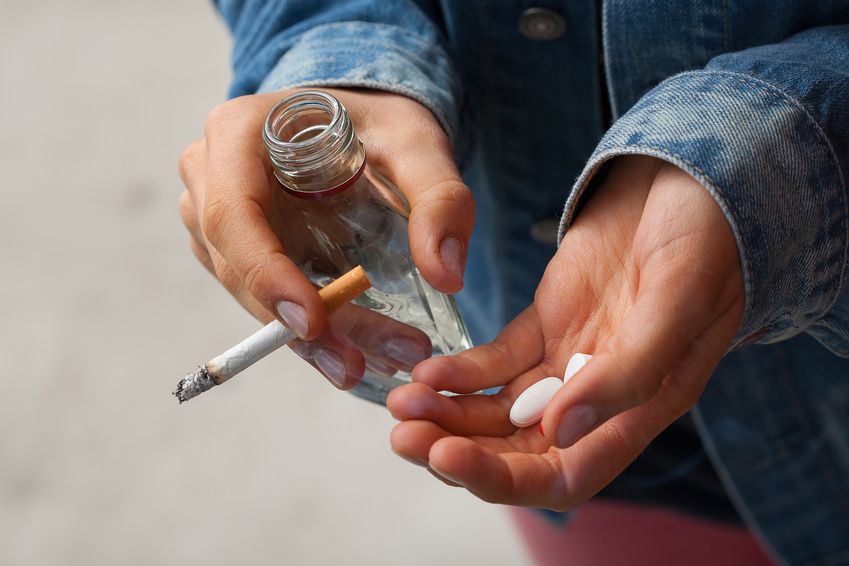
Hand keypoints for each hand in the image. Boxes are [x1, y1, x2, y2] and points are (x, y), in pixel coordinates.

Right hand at [178, 88, 472, 386]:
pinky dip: (304, 328)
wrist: (354, 122)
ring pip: (245, 291)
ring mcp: (212, 212)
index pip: (234, 215)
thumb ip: (440, 199)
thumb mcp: (418, 144)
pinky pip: (259, 294)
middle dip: (297, 324)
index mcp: (238, 132)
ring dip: (305, 338)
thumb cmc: (379, 123)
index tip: (313, 324)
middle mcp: (210, 173)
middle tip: (358, 365)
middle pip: (237, 265)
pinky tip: (351, 350)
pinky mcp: (232, 245)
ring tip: (371, 362)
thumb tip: (447, 275)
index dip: (267, 275)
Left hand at [387, 156, 744, 508]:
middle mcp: (599, 394)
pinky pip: (495, 360)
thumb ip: (627, 373)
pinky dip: (459, 370)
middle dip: (459, 449)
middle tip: (403, 437)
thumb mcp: (677, 302)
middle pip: (519, 450)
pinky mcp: (547, 322)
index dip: (504, 478)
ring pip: (498, 408)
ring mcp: (569, 358)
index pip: (566, 473)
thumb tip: (561, 431)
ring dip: (448, 413)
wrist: (691, 179)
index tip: (447, 456)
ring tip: (400, 404)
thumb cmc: (706, 241)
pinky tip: (426, 371)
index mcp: (640, 407)